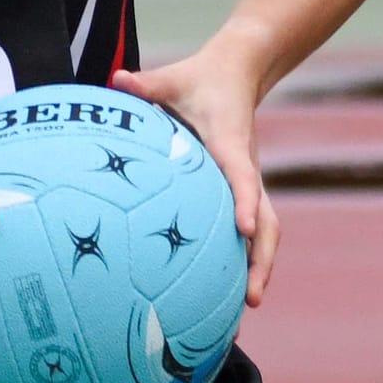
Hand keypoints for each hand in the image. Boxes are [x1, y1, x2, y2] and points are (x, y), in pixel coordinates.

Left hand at [112, 32, 278, 304]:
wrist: (236, 73)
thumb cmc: (198, 79)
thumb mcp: (171, 78)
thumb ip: (146, 84)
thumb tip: (117, 80)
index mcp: (230, 145)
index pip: (243, 177)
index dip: (245, 202)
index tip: (241, 230)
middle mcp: (245, 169)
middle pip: (265, 222)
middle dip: (261, 260)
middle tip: (249, 300)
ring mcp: (247, 182)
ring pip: (264, 231)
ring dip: (258, 268)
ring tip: (244, 309)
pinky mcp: (241, 189)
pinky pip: (250, 229)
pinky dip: (246, 258)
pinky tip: (226, 292)